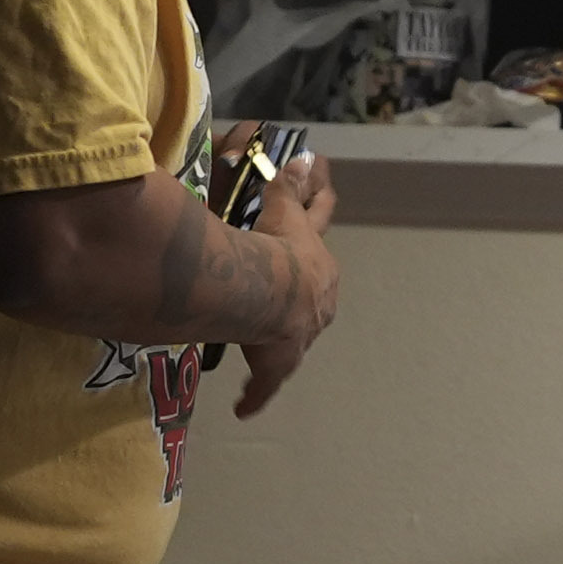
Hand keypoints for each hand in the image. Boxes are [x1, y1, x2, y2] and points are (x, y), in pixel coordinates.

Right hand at [228, 151, 339, 417]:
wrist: (272, 290)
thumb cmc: (278, 248)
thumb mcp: (286, 212)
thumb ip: (292, 187)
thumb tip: (306, 155)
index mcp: (320, 270)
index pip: (319, 254)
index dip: (314, 251)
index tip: (312, 252)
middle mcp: (316, 308)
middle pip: (315, 300)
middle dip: (307, 297)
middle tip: (295, 295)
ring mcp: (298, 338)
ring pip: (295, 340)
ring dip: (283, 342)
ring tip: (267, 346)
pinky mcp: (275, 365)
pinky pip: (264, 384)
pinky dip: (254, 395)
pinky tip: (242, 408)